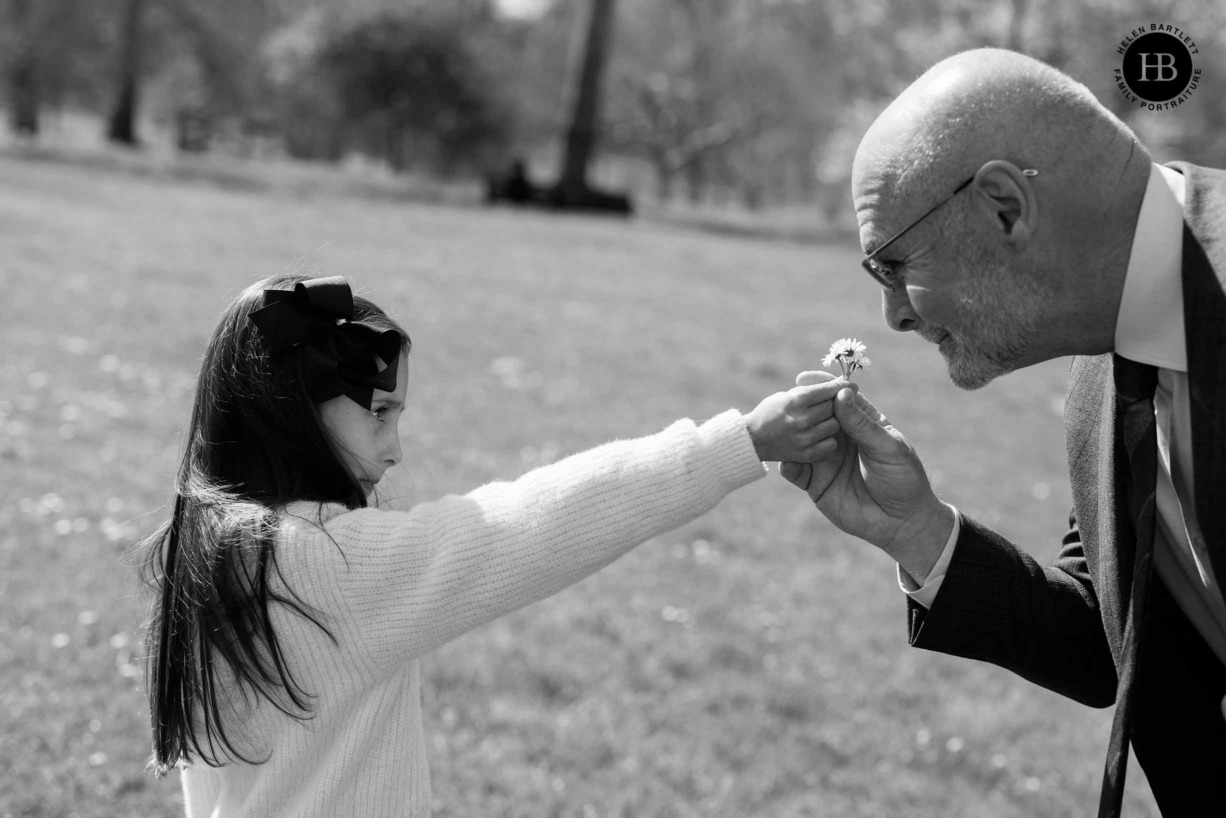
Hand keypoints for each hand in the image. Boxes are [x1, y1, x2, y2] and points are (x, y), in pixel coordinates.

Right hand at [745, 376, 854, 463]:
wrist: (748, 442)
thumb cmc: (768, 413)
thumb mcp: (784, 396)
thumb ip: (809, 390)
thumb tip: (840, 383)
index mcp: (795, 399)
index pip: (829, 390)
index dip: (840, 386)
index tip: (850, 384)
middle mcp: (800, 419)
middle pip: (832, 407)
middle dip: (831, 406)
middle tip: (824, 407)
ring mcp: (803, 439)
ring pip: (833, 426)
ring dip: (829, 424)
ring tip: (819, 423)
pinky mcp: (805, 456)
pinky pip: (829, 445)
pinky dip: (826, 441)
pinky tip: (817, 438)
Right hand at [779, 372, 953, 582]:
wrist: (900, 523)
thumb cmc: (903, 479)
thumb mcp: (887, 447)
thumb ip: (862, 424)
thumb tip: (840, 394)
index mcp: (862, 424)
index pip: (839, 399)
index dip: (822, 388)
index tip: (804, 378)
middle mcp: (841, 439)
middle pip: (816, 417)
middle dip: (802, 409)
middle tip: (791, 404)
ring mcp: (826, 460)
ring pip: (802, 441)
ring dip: (792, 434)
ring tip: (784, 430)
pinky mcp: (815, 483)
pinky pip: (795, 470)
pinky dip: (787, 463)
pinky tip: (785, 459)